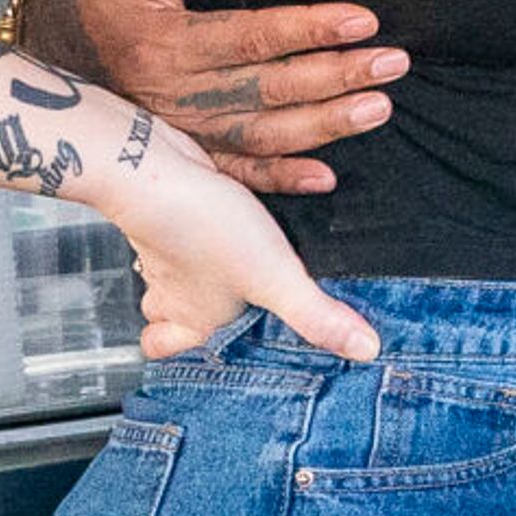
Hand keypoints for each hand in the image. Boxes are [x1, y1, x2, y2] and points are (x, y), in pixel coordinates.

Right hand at [30, 0, 401, 195]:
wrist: (44, 56)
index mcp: (165, 42)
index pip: (251, 36)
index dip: (309, 28)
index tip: (363, 19)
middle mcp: (176, 95)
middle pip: (269, 88)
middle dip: (336, 76)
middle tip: (393, 64)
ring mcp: (180, 132)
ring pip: (264, 135)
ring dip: (325, 126)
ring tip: (379, 108)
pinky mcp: (182, 155)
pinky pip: (235, 174)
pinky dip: (280, 180)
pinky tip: (327, 176)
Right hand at [96, 126, 377, 361]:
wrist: (152, 166)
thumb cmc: (203, 228)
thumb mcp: (275, 278)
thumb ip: (316, 315)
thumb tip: (363, 350)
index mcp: (188, 315)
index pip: (162, 347)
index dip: (176, 349)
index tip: (198, 349)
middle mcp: (168, 284)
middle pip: (164, 310)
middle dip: (191, 311)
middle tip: (226, 306)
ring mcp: (161, 246)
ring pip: (170, 268)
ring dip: (197, 269)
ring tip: (235, 264)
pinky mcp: (168, 208)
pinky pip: (182, 227)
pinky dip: (201, 226)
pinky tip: (229, 215)